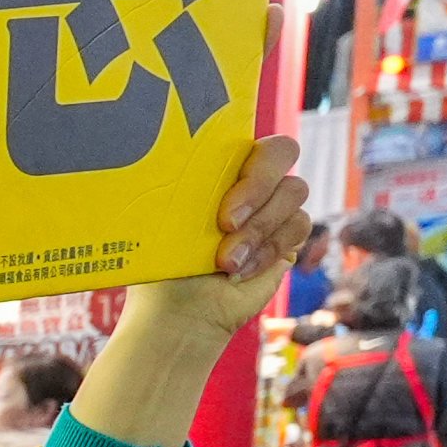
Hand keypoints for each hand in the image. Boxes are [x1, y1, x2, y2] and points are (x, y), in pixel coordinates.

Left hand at [77, 120, 312, 446]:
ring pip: (294, 192)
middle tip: (226, 223)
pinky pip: (299, 226)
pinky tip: (240, 271)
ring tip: (225, 262)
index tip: (220, 203)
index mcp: (216, 166)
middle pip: (283, 151)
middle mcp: (248, 179)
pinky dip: (269, 250)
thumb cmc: (160, 267)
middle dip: (257, 188)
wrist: (179, 315)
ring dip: (260, 230)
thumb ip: (171, 186)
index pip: (245, 131)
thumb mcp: (160, 222)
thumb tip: (148, 157)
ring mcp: (271, 206)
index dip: (248, 160)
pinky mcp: (287, 236)